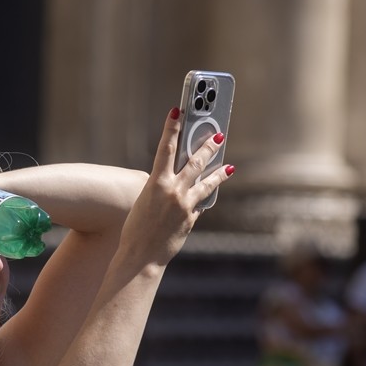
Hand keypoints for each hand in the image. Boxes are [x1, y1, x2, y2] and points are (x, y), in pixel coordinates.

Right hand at [121, 108, 233, 266]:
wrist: (141, 256)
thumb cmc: (136, 229)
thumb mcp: (145, 201)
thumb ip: (161, 188)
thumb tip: (180, 183)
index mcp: (156, 184)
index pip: (167, 148)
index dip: (172, 127)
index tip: (179, 110)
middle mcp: (174, 191)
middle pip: (195, 162)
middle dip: (208, 146)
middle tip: (219, 135)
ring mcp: (186, 205)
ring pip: (207, 183)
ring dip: (219, 172)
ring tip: (229, 166)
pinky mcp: (192, 219)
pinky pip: (200, 203)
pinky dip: (203, 199)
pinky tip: (208, 196)